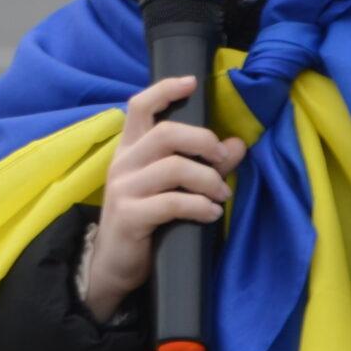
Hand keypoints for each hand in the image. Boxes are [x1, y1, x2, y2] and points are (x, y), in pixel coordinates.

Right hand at [80, 75, 243, 322]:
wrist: (112, 267)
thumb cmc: (145, 223)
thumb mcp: (170, 189)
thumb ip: (202, 164)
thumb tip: (238, 145)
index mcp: (130, 150)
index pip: (140, 106)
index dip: (165, 90)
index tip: (193, 83)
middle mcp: (123, 163)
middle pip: (166, 133)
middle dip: (203, 141)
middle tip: (223, 159)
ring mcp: (123, 189)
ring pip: (174, 167)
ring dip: (208, 180)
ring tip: (221, 195)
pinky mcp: (129, 216)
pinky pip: (172, 203)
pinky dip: (199, 206)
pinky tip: (211, 214)